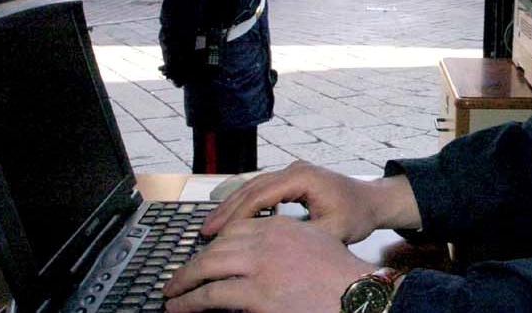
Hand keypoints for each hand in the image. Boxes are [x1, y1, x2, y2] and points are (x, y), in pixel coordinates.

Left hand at [163, 216, 374, 312]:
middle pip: (215, 247)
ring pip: (206, 269)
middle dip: (191, 265)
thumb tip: (259, 255)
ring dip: (183, 283)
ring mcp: (259, 266)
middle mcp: (266, 240)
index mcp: (279, 226)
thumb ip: (285, 241)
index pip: (234, 229)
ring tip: (172, 295)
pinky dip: (190, 302)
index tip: (203, 257)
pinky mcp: (257, 293)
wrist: (359, 294)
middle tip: (177, 278)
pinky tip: (182, 308)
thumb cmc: (342, 276)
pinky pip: (211, 296)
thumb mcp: (314, 242)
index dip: (213, 246)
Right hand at [201, 161, 420, 244]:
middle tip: (205, 231)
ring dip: (232, 206)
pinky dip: (245, 203)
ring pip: (254, 186)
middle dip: (227, 209)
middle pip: (252, 187)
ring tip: (211, 227)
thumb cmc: (357, 215)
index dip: (238, 215)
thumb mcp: (332, 231)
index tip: (220, 233)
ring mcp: (293, 171)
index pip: (262, 195)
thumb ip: (302, 238)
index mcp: (304, 178)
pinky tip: (231, 219)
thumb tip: (272, 253)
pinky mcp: (292, 178)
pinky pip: (262, 189)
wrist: (373, 201)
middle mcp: (295, 169)